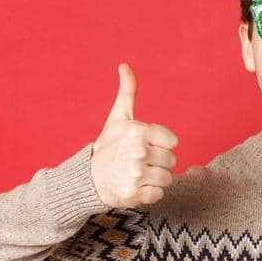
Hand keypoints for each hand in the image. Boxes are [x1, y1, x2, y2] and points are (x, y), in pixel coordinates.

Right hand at [91, 63, 178, 207]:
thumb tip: (124, 65)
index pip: (173, 142)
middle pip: (172, 161)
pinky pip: (159, 194)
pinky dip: (150, 194)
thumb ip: (128, 92)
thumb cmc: (109, 146)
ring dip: (155, 179)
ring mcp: (135, 173)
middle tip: (139, 162)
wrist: (88, 178)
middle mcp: (137, 151)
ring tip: (138, 175)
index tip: (145, 146)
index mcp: (137, 131)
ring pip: (168, 178)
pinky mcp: (134, 194)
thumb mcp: (118, 118)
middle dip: (159, 163)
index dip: (162, 145)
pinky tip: (136, 187)